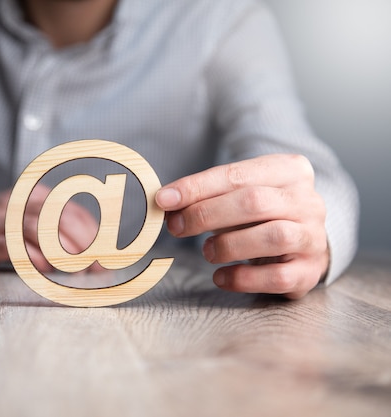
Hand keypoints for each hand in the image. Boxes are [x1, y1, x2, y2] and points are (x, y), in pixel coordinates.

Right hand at [0, 185, 100, 271]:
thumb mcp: (24, 219)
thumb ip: (54, 230)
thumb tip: (89, 253)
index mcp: (34, 196)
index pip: (74, 211)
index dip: (94, 235)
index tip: (106, 257)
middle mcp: (21, 203)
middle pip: (62, 219)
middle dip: (85, 245)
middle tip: (95, 267)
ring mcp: (3, 219)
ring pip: (42, 230)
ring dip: (64, 252)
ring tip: (77, 269)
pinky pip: (17, 246)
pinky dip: (35, 258)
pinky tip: (45, 269)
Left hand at [155, 154, 328, 298]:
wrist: (305, 242)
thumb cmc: (262, 214)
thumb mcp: (238, 194)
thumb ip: (208, 196)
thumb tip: (167, 204)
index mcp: (289, 170)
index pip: (236, 174)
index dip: (196, 187)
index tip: (164, 199)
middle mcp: (307, 201)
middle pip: (254, 202)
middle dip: (206, 214)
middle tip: (176, 227)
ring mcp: (313, 236)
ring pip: (273, 237)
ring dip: (229, 245)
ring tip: (207, 251)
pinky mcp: (310, 271)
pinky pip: (278, 277)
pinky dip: (244, 278)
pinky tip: (221, 277)